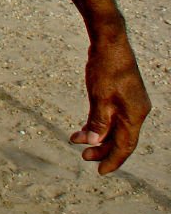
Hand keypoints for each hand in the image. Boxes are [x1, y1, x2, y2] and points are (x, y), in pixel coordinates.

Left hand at [69, 29, 150, 173]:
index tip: (99, 171)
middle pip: (121, 139)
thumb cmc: (106, 68)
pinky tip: (86, 127)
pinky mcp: (122, 96)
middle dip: (102, 149)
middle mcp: (136, 112)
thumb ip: (98, 121)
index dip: (112, 159)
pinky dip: (100, 124)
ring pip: (116, 128)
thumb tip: (92, 142)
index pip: (125, 145)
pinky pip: (113, 117)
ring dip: (98, 136)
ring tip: (78, 141)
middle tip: (83, 156)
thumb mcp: (99, 96)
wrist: (110, 42)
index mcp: (134, 114)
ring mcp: (131, 103)